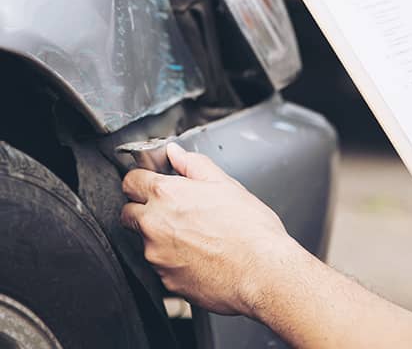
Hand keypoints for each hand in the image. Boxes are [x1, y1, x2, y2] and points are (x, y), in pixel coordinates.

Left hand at [121, 143, 296, 315]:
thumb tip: (175, 153)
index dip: (141, 179)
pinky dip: (172, 259)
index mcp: (167, 195)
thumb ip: (193, 164)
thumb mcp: (225, 184)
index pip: (131, 181)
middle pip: (128, 212)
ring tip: (194, 233)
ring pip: (144, 241)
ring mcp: (157, 256)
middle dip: (142, 207)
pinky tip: (198, 254)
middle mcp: (154, 226)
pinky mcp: (166, 281)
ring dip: (159, 235)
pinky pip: (160, 266)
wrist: (261, 270)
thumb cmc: (249, 228)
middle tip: (170, 208)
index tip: (151, 181)